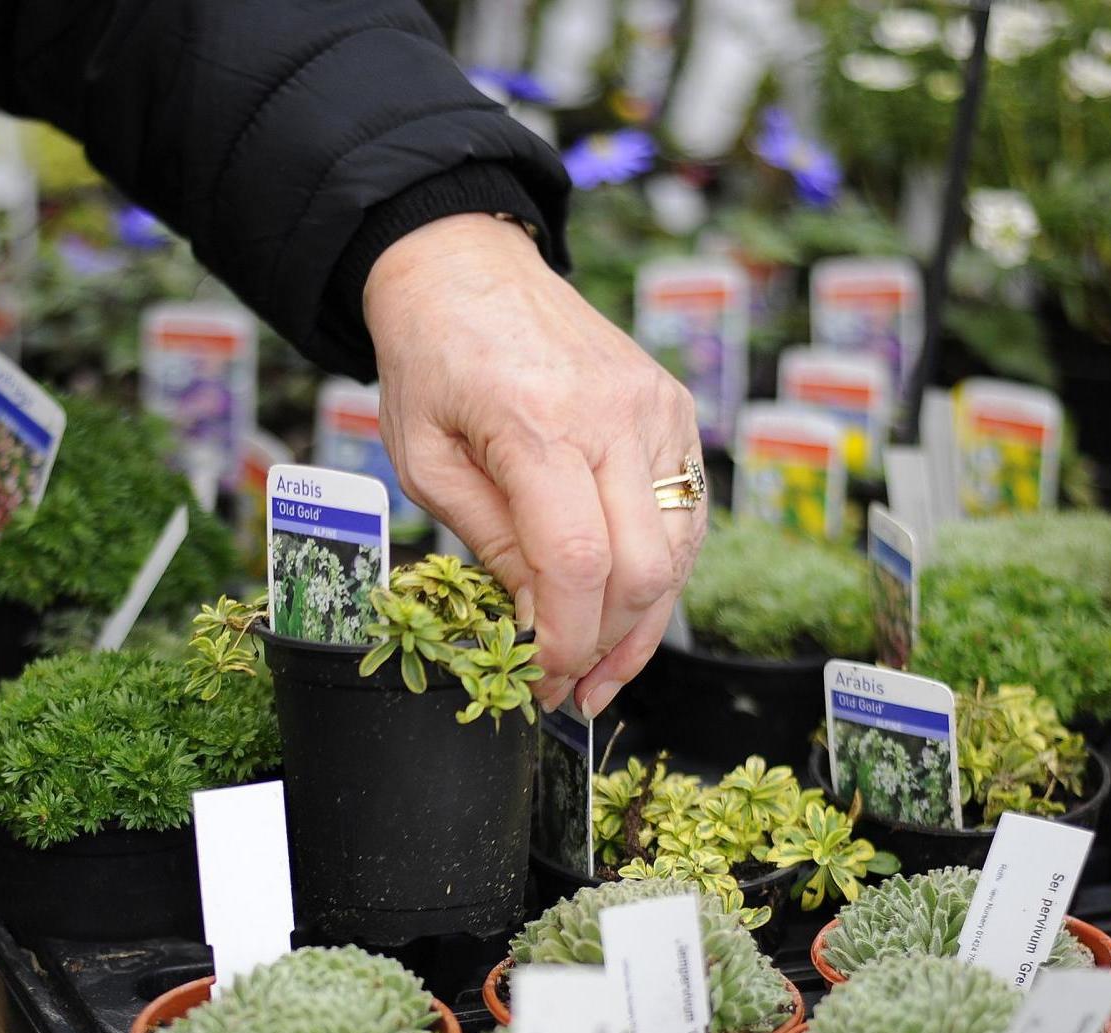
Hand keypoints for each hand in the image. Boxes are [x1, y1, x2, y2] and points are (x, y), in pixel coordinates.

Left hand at [366, 213, 702, 716]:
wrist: (467, 269)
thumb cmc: (432, 362)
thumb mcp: (426, 462)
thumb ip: (488, 542)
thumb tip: (537, 624)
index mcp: (538, 423)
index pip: (578, 561)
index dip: (569, 640)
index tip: (543, 680)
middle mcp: (614, 414)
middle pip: (643, 567)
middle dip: (607, 646)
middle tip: (566, 686)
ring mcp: (656, 409)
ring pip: (678, 550)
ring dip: (642, 624)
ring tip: (599, 670)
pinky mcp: (674, 411)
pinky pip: (685, 515)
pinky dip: (660, 574)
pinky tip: (623, 613)